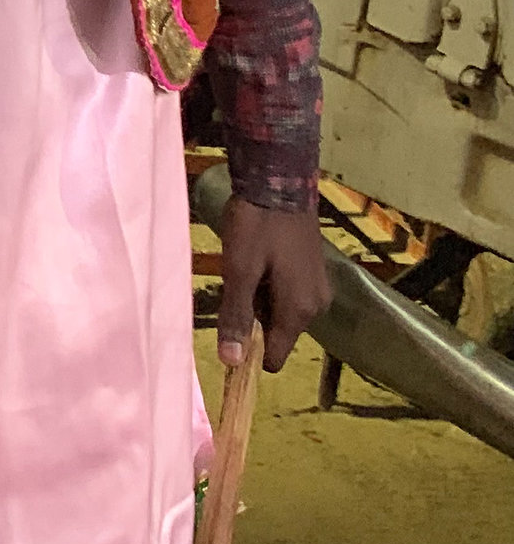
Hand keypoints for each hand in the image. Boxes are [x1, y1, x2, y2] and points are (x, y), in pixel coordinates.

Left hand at [218, 197, 329, 371]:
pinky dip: (268, 283)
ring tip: (246, 263)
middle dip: (251, 316)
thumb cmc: (257, 226)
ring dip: (258, 297)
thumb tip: (233, 362)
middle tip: (236, 279)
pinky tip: (258, 257)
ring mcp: (318, 288)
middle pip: (274, 332)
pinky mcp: (313, 272)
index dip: (247, 351)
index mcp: (300, 312)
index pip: (273, 356)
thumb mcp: (240, 271)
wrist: (280, 181)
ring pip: (278, 311)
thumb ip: (236, 316)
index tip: (225, 326)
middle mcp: (316, 306)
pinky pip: (286, 293)